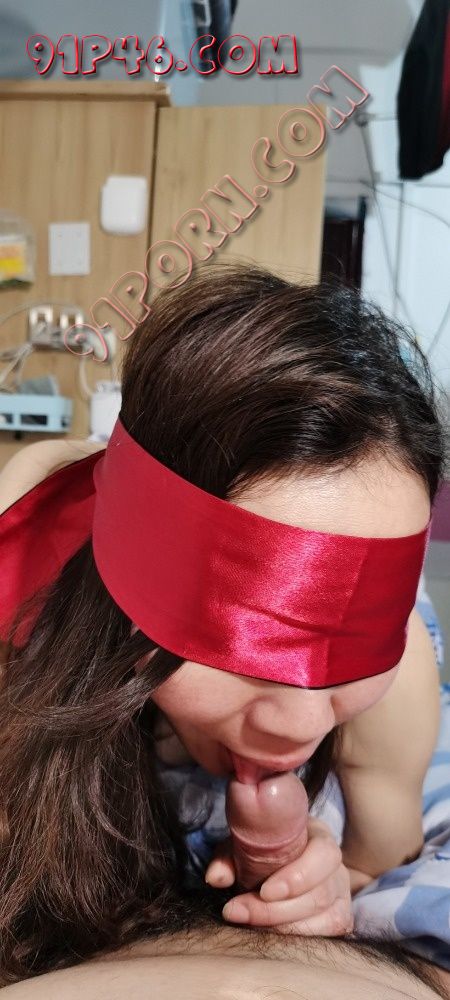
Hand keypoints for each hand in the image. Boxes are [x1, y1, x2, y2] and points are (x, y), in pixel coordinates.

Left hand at [205, 771, 353, 936]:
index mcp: (319, 838)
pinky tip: (270, 937)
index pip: (324, 855)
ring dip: (284, 927)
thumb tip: (216, 878)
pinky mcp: (339, 921)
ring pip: (327, 919)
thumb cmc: (262, 853)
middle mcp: (337, 867)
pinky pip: (329, 937)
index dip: (297, 877)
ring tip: (248, 925)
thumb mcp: (243, 846)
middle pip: (320, 893)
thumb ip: (228, 857)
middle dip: (276, 910)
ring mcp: (341, 896)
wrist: (276, 869)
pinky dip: (298, 940)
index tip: (264, 891)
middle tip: (238, 913)